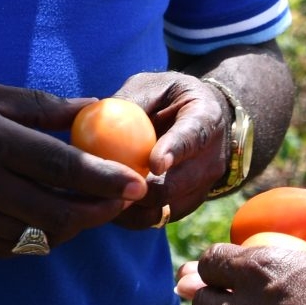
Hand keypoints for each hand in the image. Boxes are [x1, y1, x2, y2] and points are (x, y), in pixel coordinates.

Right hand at [0, 80, 147, 256]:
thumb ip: (36, 105)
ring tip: (89, 207)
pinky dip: (37, 236)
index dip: (103, 176)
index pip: (60, 165)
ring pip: (37, 236)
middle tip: (122, 201)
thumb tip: (88, 107)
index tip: (135, 179)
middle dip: (98, 211)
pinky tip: (46, 218)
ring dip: (71, 226)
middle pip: (56, 212)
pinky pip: (10, 248)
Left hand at [103, 70, 230, 228]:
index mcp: (205, 119)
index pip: (192, 138)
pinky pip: (161, 218)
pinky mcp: (189, 203)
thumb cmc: (168, 97)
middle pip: (180, 183)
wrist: (202, 118)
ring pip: (168, 207)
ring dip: (135, 207)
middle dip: (145, 190)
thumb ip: (130, 102)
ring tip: (104, 196)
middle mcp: (211, 157)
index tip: (154, 164)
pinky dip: (135, 216)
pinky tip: (111, 204)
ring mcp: (203, 185)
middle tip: (109, 186)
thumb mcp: (152, 86)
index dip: (174, 152)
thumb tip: (94, 118)